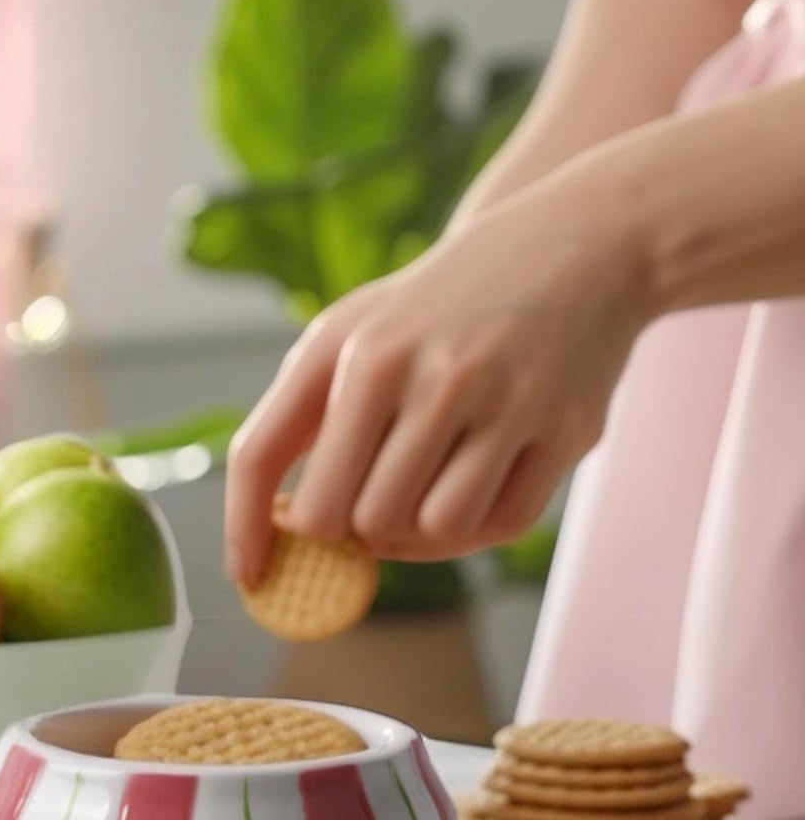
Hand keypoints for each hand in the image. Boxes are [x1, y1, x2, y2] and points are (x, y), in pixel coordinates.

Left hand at [224, 181, 651, 579]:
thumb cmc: (437, 310)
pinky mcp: (566, 429)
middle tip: (367, 506)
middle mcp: (428, 374)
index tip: (248, 576)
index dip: (244, 530)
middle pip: (348, 519)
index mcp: (356, 351)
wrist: (574, 243)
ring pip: (427, 531)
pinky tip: (475, 485)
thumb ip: (301, 416)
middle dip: (349, 530)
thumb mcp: (352, 333)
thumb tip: (273, 524)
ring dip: (418, 531)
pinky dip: (477, 524)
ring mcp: (504, 402)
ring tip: (424, 489)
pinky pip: (498, 524)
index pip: (263, 458)